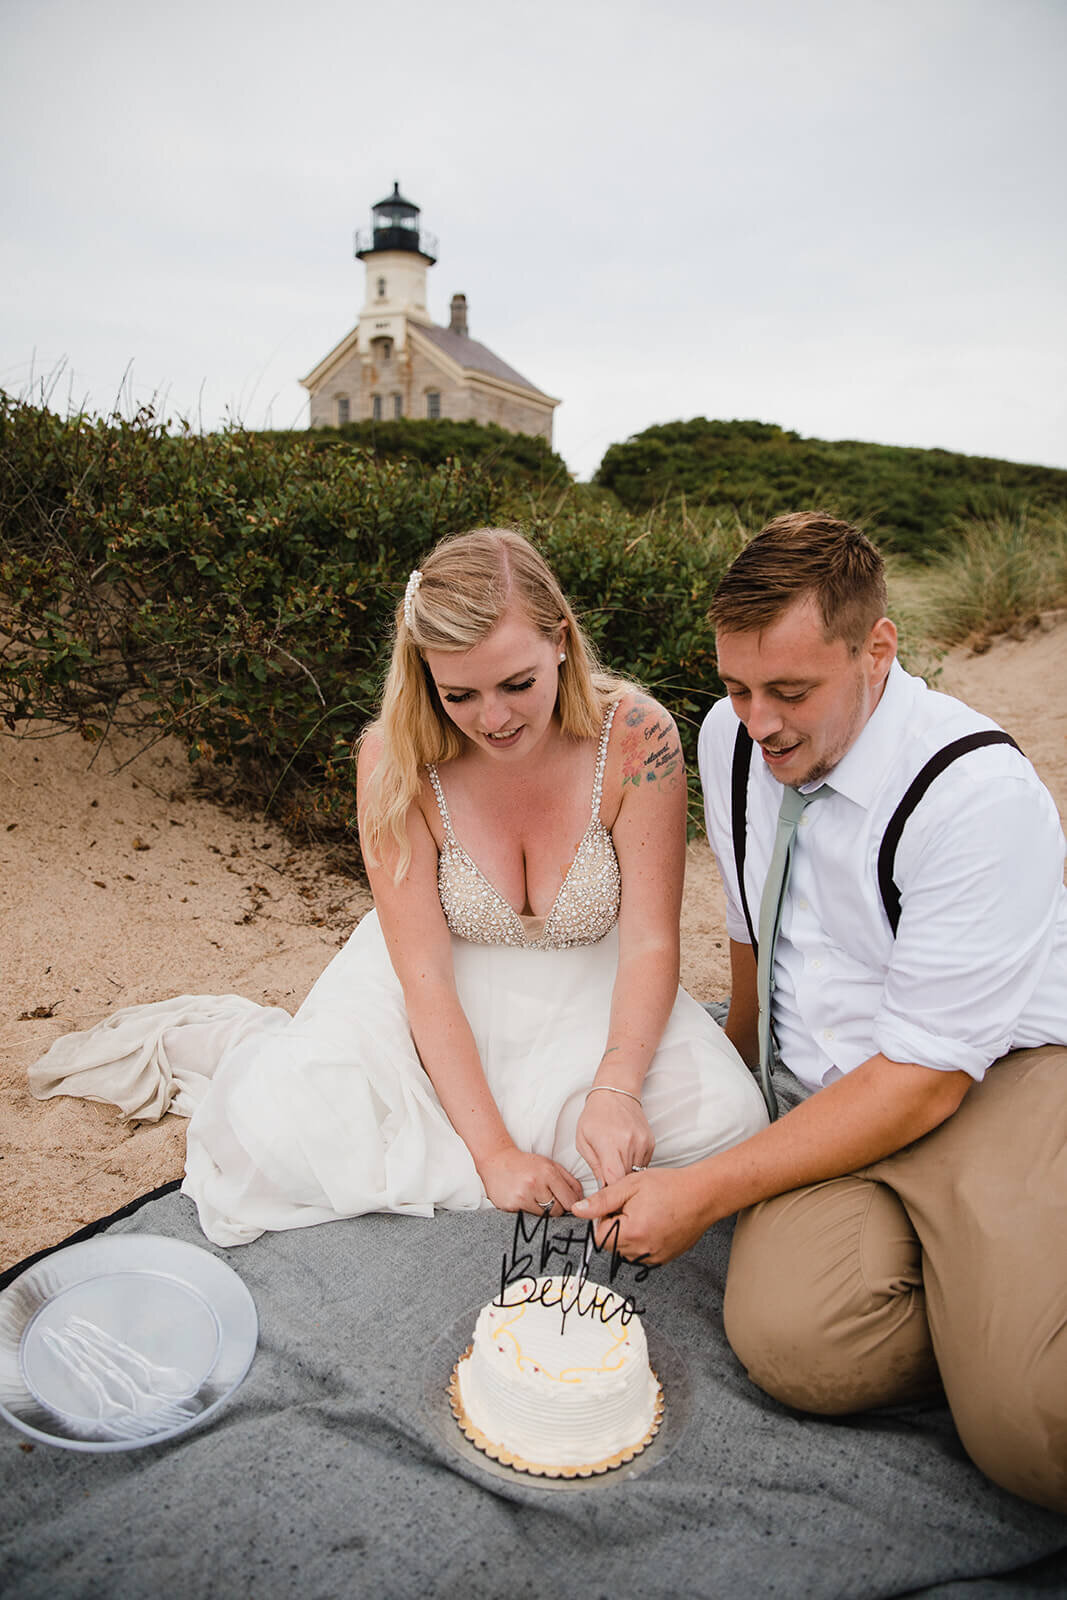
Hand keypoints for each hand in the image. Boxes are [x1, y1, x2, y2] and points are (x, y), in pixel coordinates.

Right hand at [477, 1147, 583, 1218]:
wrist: (496, 1160)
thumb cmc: (526, 1164)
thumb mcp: (550, 1165)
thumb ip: (569, 1181)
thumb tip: (582, 1199)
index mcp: (548, 1172)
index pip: (570, 1200)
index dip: (571, 1206)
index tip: (569, 1206)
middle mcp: (535, 1184)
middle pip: (558, 1211)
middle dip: (557, 1209)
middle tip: (549, 1202)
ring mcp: (522, 1196)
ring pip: (544, 1217)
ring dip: (543, 1213)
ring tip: (536, 1200)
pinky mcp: (511, 1206)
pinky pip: (528, 1218)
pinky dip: (529, 1214)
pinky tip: (525, 1202)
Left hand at [572, 1167, 709, 1264]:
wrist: (702, 1194)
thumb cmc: (668, 1185)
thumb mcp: (630, 1185)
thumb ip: (601, 1200)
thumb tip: (577, 1210)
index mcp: (631, 1233)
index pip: (599, 1235)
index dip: (604, 1217)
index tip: (618, 1203)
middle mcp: (642, 1251)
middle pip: (611, 1244)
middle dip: (615, 1225)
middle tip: (633, 1205)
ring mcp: (655, 1258)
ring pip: (626, 1249)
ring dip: (628, 1234)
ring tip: (646, 1212)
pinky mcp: (665, 1259)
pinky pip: (642, 1253)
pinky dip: (643, 1240)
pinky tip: (655, 1222)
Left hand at [576, 1092, 654, 1188]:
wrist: (616, 1093)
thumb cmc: (595, 1116)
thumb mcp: (583, 1141)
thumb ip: (594, 1167)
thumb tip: (602, 1190)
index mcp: (610, 1144)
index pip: (615, 1180)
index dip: (610, 1194)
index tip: (604, 1200)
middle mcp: (630, 1144)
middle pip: (627, 1180)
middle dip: (618, 1189)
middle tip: (609, 1192)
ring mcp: (642, 1143)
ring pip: (637, 1174)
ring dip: (627, 1177)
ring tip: (616, 1171)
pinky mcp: (650, 1143)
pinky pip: (643, 1164)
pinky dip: (634, 1166)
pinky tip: (625, 1158)